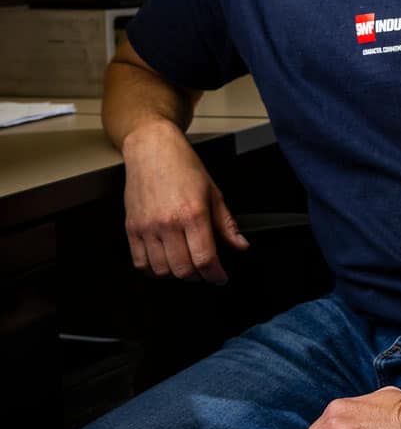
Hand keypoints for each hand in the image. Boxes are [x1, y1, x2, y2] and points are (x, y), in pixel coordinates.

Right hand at [121, 118, 248, 283]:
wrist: (152, 150)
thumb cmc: (184, 167)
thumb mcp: (214, 193)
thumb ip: (227, 224)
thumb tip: (241, 245)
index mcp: (192, 214)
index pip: (205, 258)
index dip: (216, 275)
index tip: (220, 278)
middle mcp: (168, 223)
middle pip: (182, 269)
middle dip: (198, 277)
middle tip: (205, 271)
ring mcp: (146, 227)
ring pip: (161, 270)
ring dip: (176, 274)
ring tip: (186, 265)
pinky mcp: (131, 229)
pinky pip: (140, 263)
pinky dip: (154, 270)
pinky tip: (165, 262)